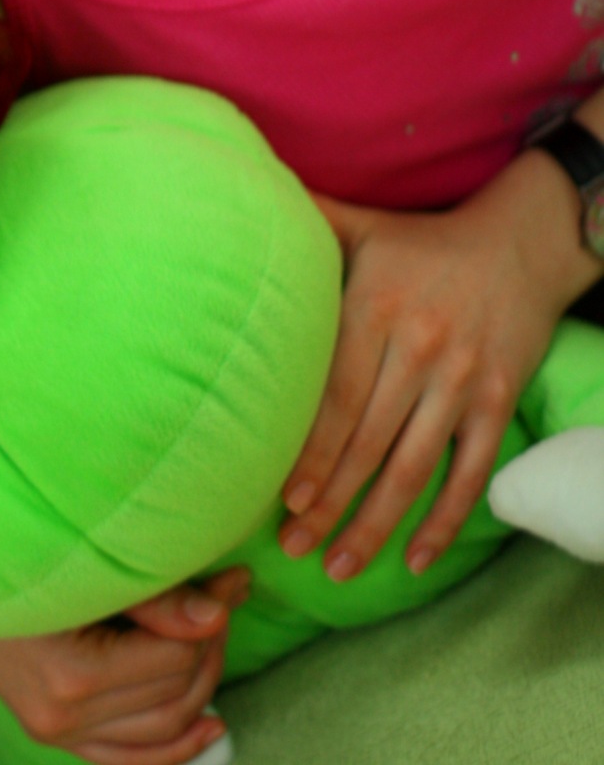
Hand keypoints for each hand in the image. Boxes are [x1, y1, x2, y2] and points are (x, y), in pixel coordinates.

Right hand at [0, 567, 249, 763]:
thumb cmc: (8, 549)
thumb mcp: (82, 564)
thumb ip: (153, 595)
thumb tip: (218, 614)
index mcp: (70, 675)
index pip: (175, 657)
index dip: (213, 615)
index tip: (231, 577)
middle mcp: (62, 716)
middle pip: (175, 694)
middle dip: (212, 645)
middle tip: (225, 595)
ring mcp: (55, 731)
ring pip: (162, 729)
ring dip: (201, 683)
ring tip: (213, 634)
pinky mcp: (52, 733)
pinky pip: (130, 757)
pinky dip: (176, 747)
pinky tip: (211, 727)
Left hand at [279, 153, 599, 582]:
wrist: (521, 241)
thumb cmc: (425, 240)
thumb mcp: (365, 224)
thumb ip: (307, 220)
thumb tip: (243, 198)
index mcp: (378, 308)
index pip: (338, 396)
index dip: (312, 451)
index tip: (284, 496)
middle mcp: (420, 349)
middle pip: (368, 442)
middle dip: (330, 502)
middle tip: (294, 546)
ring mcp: (463, 381)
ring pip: (414, 468)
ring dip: (376, 525)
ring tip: (338, 566)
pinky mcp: (499, 402)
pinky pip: (470, 473)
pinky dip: (446, 522)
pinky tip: (415, 560)